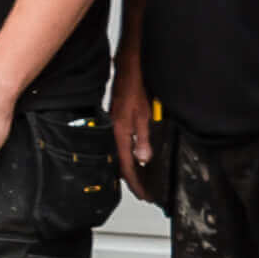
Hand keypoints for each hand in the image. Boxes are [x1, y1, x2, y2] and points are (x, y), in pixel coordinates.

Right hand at [110, 49, 153, 201]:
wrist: (129, 64)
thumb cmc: (136, 84)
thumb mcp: (145, 113)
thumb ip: (144, 137)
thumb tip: (143, 157)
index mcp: (120, 131)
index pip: (126, 165)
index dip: (135, 182)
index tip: (143, 194)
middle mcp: (113, 129)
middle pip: (120, 161)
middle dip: (131, 178)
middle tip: (141, 190)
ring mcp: (114, 123)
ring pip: (119, 152)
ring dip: (129, 166)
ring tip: (138, 178)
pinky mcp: (116, 117)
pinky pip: (120, 141)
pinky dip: (126, 152)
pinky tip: (133, 153)